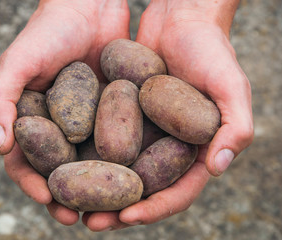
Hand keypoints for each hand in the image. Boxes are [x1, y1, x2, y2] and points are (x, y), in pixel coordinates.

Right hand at [0, 0, 129, 225]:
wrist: (89, 4)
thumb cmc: (48, 30)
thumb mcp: (17, 62)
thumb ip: (0, 99)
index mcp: (34, 121)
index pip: (30, 162)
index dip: (35, 185)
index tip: (49, 203)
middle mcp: (62, 126)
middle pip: (64, 170)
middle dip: (70, 197)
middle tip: (80, 219)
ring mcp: (91, 121)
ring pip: (94, 163)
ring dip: (100, 189)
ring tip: (110, 210)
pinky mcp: (118, 112)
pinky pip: (122, 141)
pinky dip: (127, 161)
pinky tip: (137, 177)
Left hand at [82, 0, 253, 230]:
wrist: (180, 18)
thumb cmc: (210, 49)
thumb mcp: (230, 84)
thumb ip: (234, 125)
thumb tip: (218, 167)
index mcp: (194, 150)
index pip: (177, 191)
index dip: (154, 208)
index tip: (127, 217)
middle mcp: (166, 147)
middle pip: (142, 189)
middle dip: (117, 210)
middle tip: (91, 223)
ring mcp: (143, 132)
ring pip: (118, 170)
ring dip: (96, 190)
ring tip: (71, 203)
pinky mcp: (122, 115)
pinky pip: (103, 140)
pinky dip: (87, 156)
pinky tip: (65, 165)